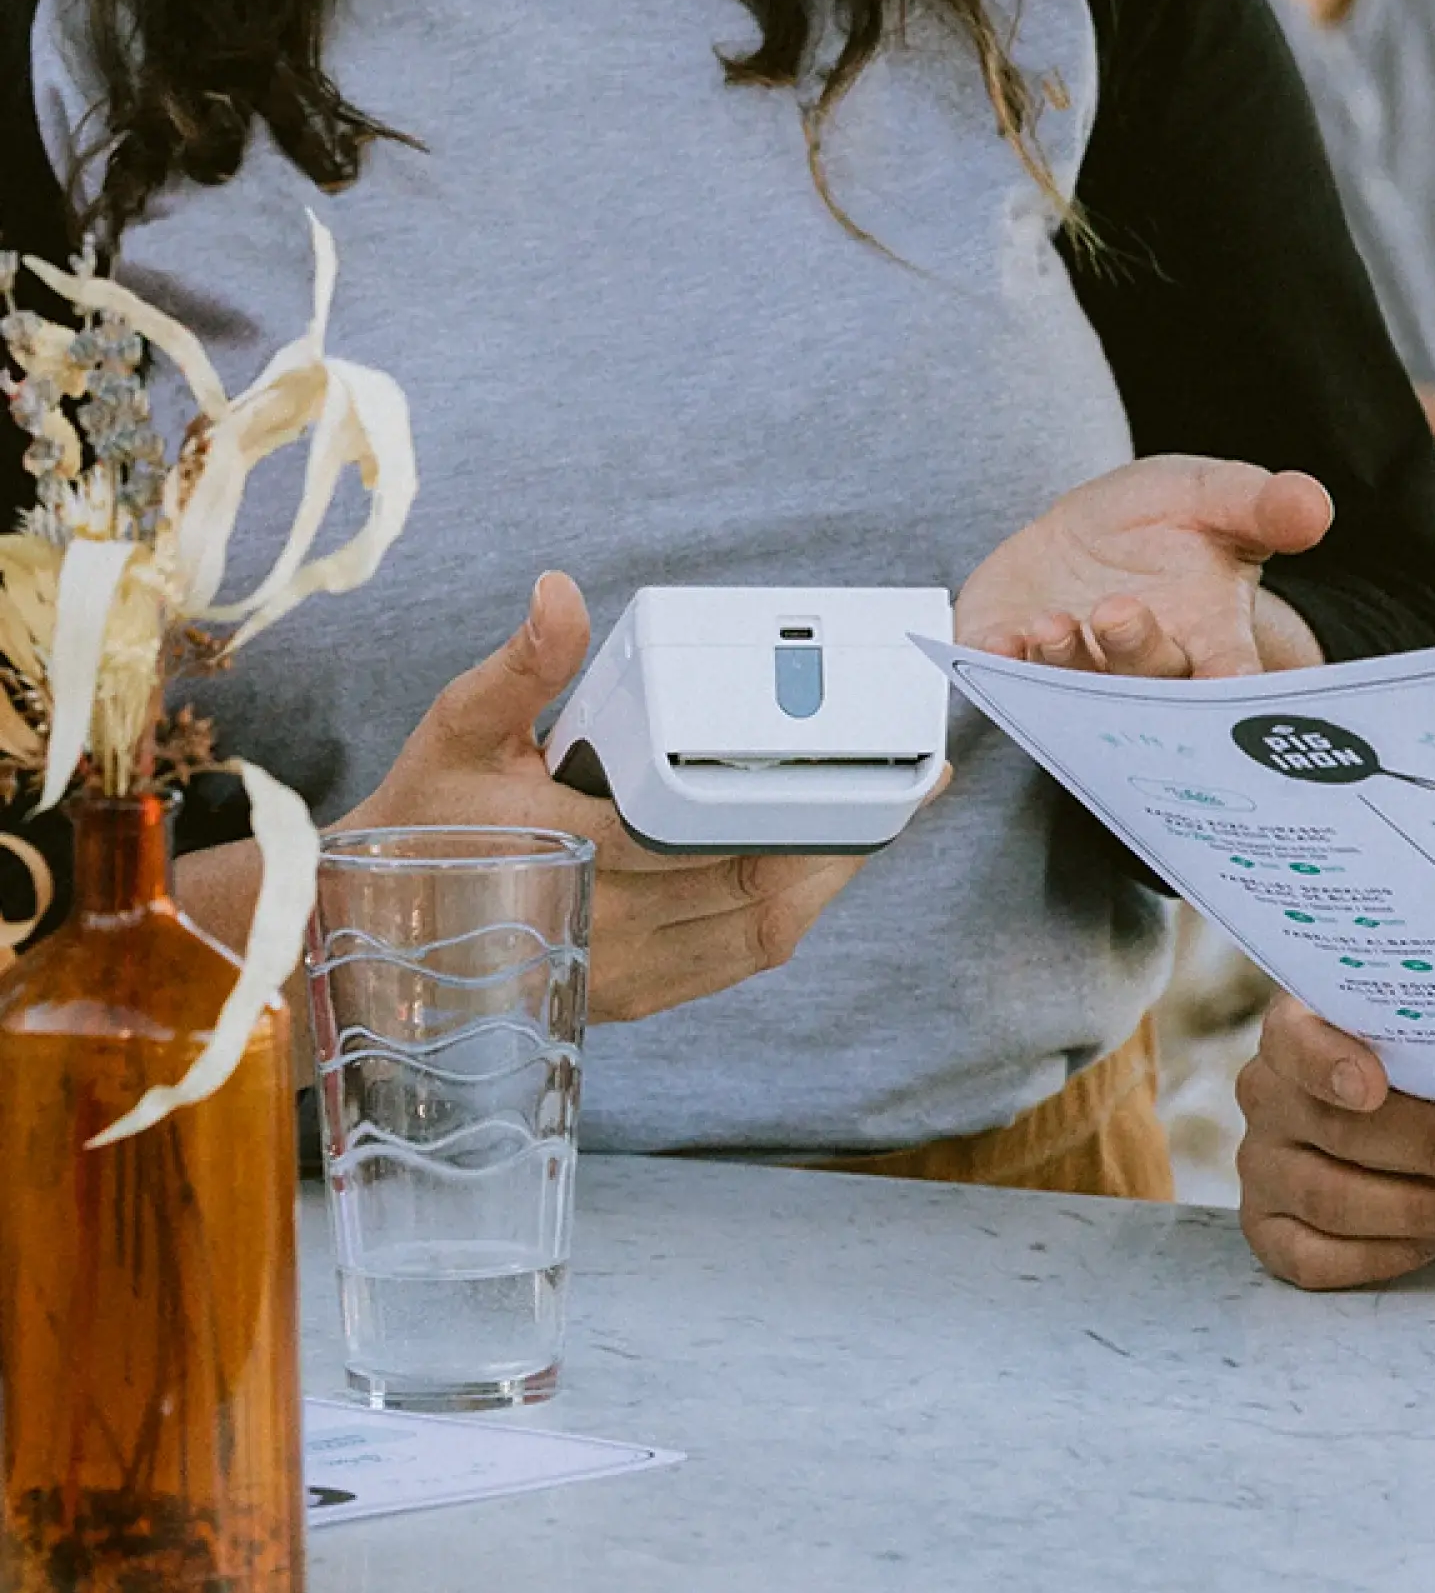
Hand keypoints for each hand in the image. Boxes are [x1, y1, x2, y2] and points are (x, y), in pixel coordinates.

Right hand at [339, 575, 860, 1025]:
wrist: (371, 928)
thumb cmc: (422, 818)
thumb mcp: (459, 729)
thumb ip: (521, 667)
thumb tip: (559, 594)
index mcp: (556, 848)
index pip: (689, 829)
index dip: (780, 799)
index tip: (847, 757)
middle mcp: (593, 923)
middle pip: (745, 882)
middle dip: (833, 833)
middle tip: (905, 782)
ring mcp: (618, 972)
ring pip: (757, 931)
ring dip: (828, 877)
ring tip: (885, 817)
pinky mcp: (634, 998)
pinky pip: (738, 962)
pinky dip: (793, 915)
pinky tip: (828, 871)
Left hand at [956, 459, 1333, 679]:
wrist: (1088, 533)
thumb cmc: (1166, 523)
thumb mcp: (1216, 496)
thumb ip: (1263, 504)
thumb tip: (1313, 506)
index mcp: (1211, 639)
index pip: (1231, 675)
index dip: (1230, 685)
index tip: (1229, 681)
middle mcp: (1147, 669)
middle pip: (1146, 678)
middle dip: (1133, 650)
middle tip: (1119, 613)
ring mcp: (1080, 673)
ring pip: (1074, 686)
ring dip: (1063, 661)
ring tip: (1052, 623)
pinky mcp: (1016, 665)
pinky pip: (1003, 681)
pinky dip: (997, 667)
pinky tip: (994, 644)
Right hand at [1237, 995, 1434, 1287]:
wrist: (1391, 1132)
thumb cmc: (1418, 1073)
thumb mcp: (1427, 1042)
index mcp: (1296, 1030)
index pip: (1293, 1039)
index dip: (1327, 1062)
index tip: (1372, 1086)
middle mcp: (1268, 1097)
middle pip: (1340, 1129)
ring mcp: (1261, 1167)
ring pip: (1332, 1199)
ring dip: (1425, 1211)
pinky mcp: (1267, 1230)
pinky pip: (1317, 1257)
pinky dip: (1388, 1255)